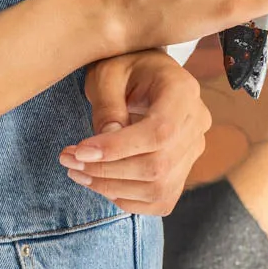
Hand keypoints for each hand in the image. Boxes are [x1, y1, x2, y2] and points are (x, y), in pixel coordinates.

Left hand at [58, 50, 211, 215]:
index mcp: (183, 91)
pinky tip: (101, 183)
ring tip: (78, 172)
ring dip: (112, 188)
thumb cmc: (124, 68)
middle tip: (70, 161)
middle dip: (108, 171)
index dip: (118, 149)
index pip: (159, 132)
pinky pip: (160, 200)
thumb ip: (107, 108)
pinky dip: (127, 200)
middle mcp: (197, 122)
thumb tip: (102, 150)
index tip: (80, 151)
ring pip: (159, 189)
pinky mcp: (183, 169)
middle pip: (158, 166)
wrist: (145, 74)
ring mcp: (193, 149)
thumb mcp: (107, 75)